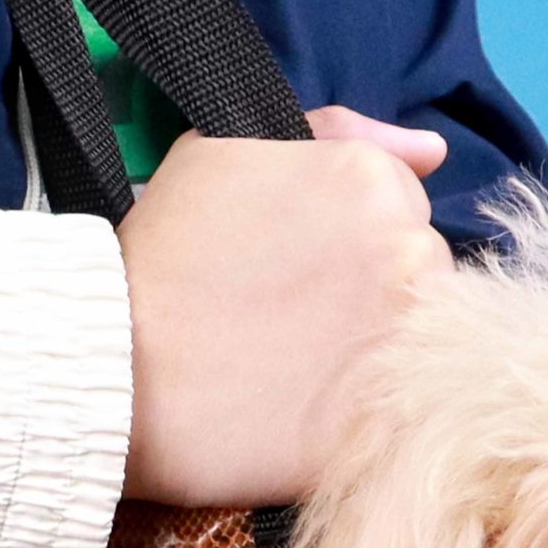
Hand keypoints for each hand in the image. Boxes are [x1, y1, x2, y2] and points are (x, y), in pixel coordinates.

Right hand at [117, 107, 451, 506]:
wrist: (114, 371)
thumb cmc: (162, 258)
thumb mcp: (223, 152)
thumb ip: (337, 129)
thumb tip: (432, 149)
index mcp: (373, 182)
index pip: (399, 203)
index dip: (341, 235)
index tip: (287, 264)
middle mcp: (410, 251)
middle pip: (416, 267)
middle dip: (364, 287)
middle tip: (285, 315)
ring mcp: (407, 340)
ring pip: (417, 336)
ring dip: (368, 344)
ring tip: (293, 362)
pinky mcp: (391, 418)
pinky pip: (403, 406)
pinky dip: (366, 406)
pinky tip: (306, 406)